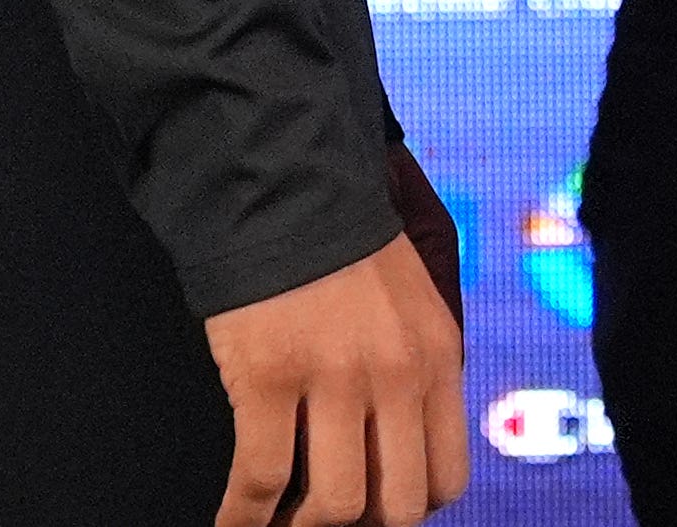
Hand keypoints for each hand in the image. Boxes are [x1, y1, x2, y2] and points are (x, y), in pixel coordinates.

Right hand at [200, 233, 465, 524]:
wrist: (281, 184)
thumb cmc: (340, 245)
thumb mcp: (411, 303)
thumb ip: (416, 371)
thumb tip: (399, 449)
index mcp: (436, 357)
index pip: (445, 479)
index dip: (407, 508)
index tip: (375, 510)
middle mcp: (396, 375)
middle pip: (396, 505)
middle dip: (359, 526)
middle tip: (324, 517)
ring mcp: (333, 378)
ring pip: (335, 505)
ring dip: (302, 526)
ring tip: (278, 523)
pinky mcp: (268, 376)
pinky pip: (260, 480)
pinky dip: (242, 518)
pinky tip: (231, 524)